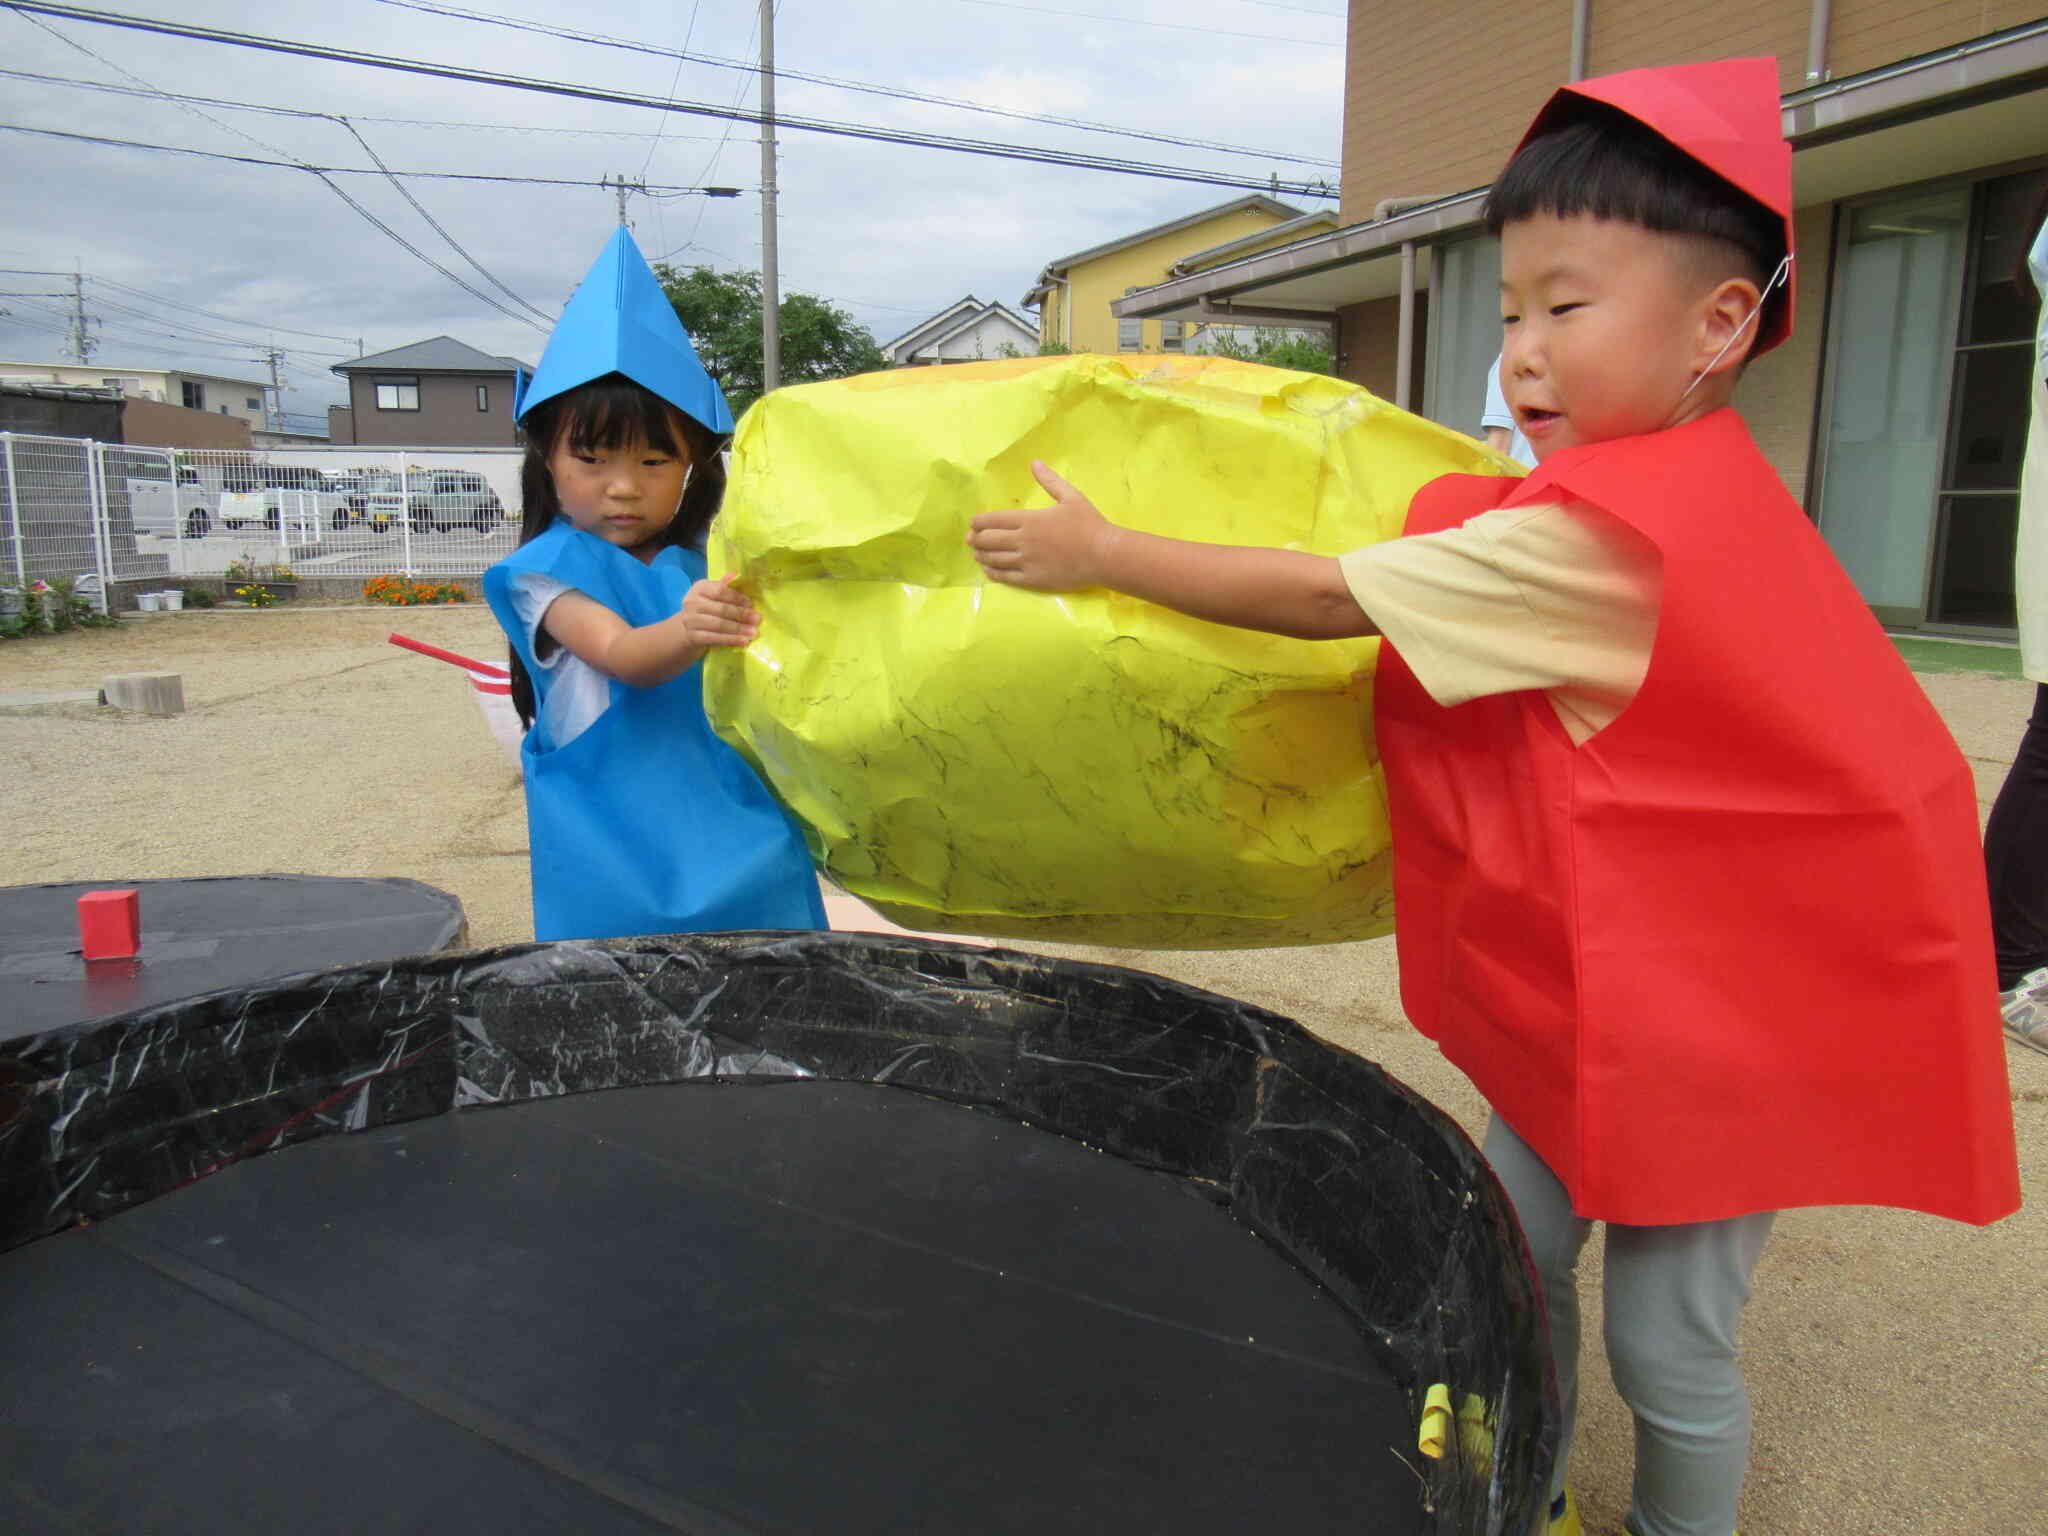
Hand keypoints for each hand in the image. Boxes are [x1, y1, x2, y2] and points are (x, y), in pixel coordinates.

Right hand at [681, 574, 759, 648]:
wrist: (686, 631)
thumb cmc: (706, 610)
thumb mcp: (712, 596)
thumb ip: (724, 587)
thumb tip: (737, 574)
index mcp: (700, 588)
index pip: (720, 590)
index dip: (737, 597)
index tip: (752, 604)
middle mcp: (692, 602)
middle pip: (721, 609)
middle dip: (741, 614)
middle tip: (758, 619)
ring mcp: (691, 620)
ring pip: (719, 625)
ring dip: (738, 629)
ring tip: (754, 632)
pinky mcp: (692, 637)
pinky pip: (715, 638)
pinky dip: (730, 640)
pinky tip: (743, 642)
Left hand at [968, 460, 1114, 590]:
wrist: (1104, 555)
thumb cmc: (1089, 524)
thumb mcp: (1071, 496)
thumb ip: (1049, 480)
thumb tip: (1035, 462)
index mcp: (1029, 520)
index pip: (993, 520)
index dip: (978, 522)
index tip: (973, 523)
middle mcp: (1023, 541)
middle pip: (988, 540)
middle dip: (975, 539)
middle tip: (970, 539)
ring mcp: (1027, 562)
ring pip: (993, 559)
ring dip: (981, 556)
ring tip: (977, 554)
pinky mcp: (1033, 580)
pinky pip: (1005, 577)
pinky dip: (993, 573)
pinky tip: (988, 570)